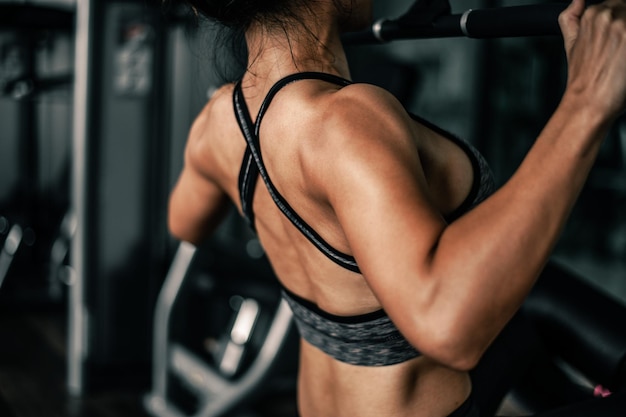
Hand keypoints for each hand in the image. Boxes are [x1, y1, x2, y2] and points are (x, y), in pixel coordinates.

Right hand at [559, 0, 625, 119]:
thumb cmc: (583, 79)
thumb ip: (571, 19)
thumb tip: (576, 1)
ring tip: (622, 55)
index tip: (619, 39)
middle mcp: (608, 15)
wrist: (588, 102)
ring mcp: (623, 25)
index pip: (619, 5)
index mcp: (592, 14)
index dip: (621, 24)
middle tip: (621, 49)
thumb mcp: (571, 45)